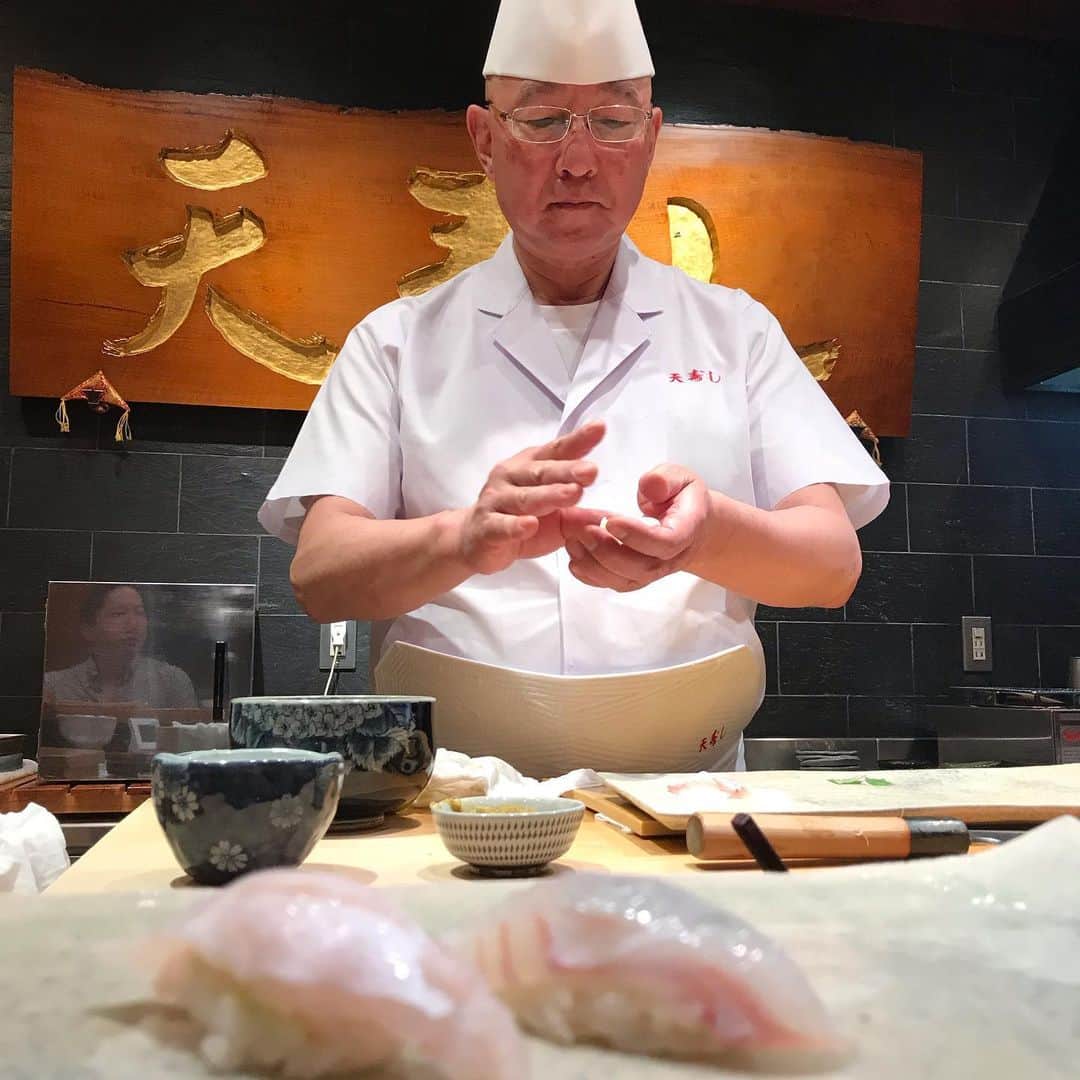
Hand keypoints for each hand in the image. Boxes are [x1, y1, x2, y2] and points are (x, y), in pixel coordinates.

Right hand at [457, 421, 605, 574]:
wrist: (476, 541)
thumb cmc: (518, 519)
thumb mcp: (556, 518)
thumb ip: (582, 515)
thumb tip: (616, 518)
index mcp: (532, 467)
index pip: (557, 451)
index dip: (578, 440)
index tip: (600, 428)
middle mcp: (513, 477)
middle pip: (542, 471)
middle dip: (568, 470)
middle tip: (591, 470)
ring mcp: (497, 501)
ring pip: (524, 497)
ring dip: (548, 495)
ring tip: (572, 493)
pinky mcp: (486, 527)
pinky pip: (501, 525)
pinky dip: (515, 526)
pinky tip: (530, 525)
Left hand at [561, 463, 712, 591]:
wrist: (693, 524)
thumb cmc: (684, 498)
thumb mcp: (681, 477)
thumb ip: (665, 479)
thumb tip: (648, 486)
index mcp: (686, 531)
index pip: (665, 543)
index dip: (637, 536)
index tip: (610, 521)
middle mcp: (671, 558)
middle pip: (641, 567)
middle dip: (608, 551)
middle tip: (584, 530)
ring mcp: (653, 571)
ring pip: (625, 580)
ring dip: (594, 564)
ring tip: (574, 540)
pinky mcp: (637, 576)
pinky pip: (615, 584)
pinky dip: (591, 575)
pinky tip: (575, 558)